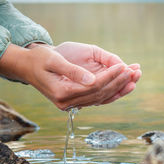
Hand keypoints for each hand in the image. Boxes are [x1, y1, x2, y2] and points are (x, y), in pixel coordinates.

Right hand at [0, 44, 135, 109]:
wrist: (27, 66)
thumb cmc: (39, 59)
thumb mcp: (53, 60)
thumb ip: (72, 71)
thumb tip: (91, 80)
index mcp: (62, 93)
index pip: (93, 87)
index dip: (110, 76)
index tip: (124, 65)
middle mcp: (67, 102)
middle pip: (100, 94)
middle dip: (119, 82)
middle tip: (136, 71)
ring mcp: (71, 103)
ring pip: (101, 98)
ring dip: (119, 89)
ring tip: (135, 78)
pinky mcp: (75, 100)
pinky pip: (97, 98)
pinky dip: (111, 92)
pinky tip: (124, 85)